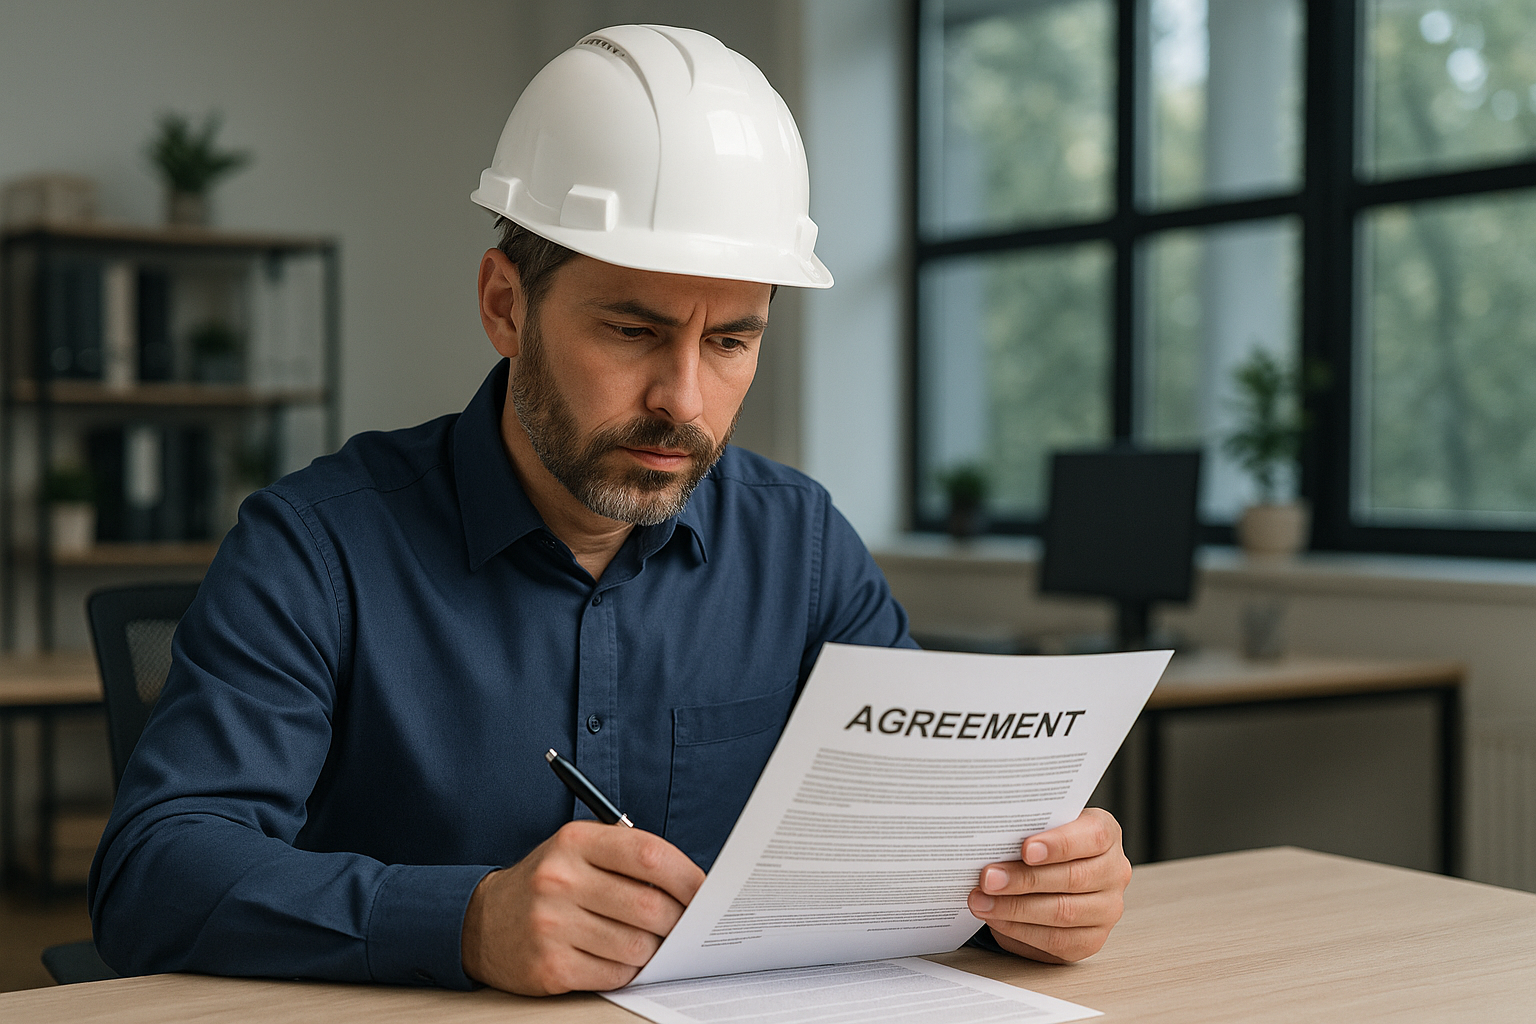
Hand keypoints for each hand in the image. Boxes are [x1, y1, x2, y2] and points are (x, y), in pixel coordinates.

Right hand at [461, 821, 705, 994]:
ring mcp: (551, 925)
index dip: (688, 877)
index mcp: (575, 841)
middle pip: (649, 907)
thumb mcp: (581, 851)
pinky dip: (628, 970)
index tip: (707, 892)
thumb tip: (695, 887)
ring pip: (637, 947)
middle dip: (679, 922)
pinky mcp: (549, 967)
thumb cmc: (550, 883)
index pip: (649, 855)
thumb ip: (631, 858)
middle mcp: (560, 879)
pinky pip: (614, 975)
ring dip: (653, 949)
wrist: (483, 921)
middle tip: (686, 926)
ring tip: (648, 942)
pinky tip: (619, 958)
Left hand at [966, 807, 1131, 963]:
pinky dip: (1020, 930)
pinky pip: (1055, 940)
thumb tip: (992, 839)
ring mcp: (1107, 909)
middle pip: (1073, 878)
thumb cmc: (1043, 844)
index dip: (1059, 844)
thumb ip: (1028, 828)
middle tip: (988, 878)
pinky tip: (996, 919)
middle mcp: (1113, 872)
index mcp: (1106, 833)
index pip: (1093, 836)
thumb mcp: (1041, 826)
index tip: (1026, 849)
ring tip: (982, 901)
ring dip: (1015, 908)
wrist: (1052, 873)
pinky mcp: (1091, 939)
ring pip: (1063, 912)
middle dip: (1024, 879)